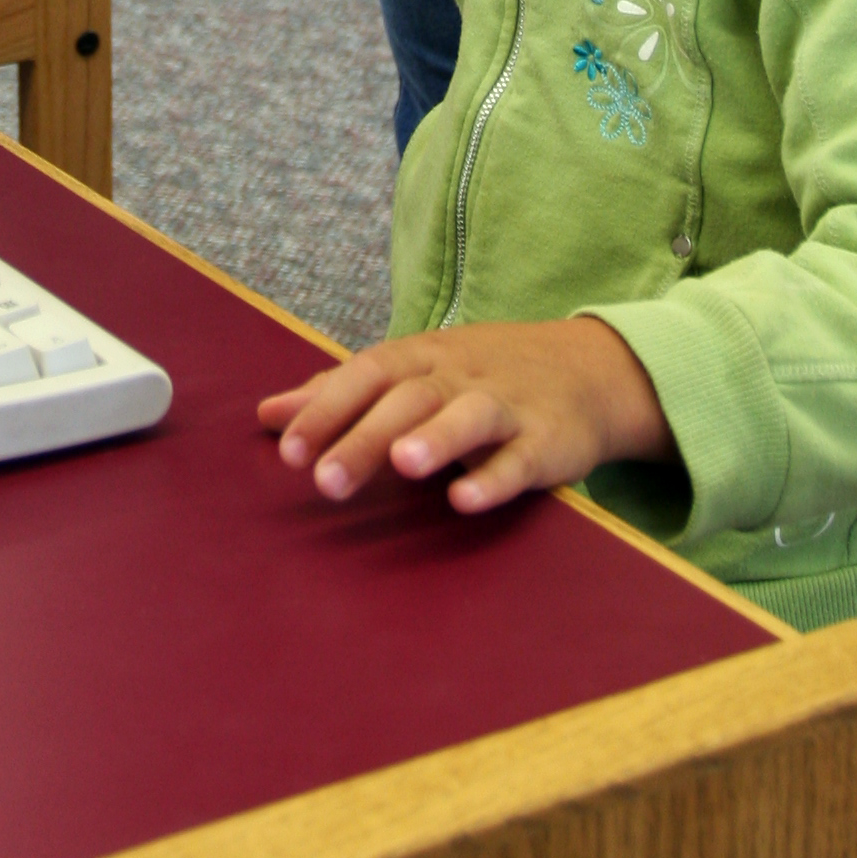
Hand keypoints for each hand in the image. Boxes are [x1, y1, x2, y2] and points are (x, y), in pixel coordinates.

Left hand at [257, 317, 672, 514]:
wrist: (588, 370)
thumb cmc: (478, 376)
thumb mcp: (411, 372)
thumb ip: (340, 395)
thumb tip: (268, 413)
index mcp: (420, 357)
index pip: (366, 373)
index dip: (327, 409)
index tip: (287, 450)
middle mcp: (460, 375)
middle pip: (408, 399)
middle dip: (365, 438)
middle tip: (325, 482)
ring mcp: (507, 405)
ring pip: (469, 416)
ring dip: (436, 438)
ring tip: (403, 466)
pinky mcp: (548, 441)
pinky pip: (521, 459)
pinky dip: (493, 477)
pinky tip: (465, 500)